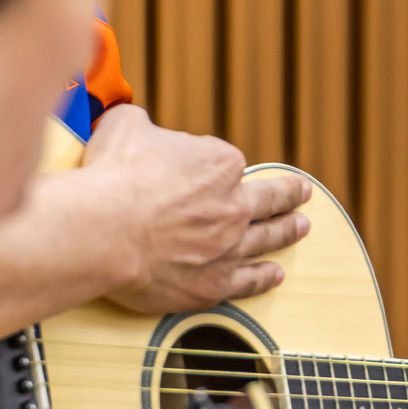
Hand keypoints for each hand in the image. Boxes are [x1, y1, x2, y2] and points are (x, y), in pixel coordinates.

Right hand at [81, 105, 311, 312]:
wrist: (105, 230)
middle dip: (289, 195)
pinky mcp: (213, 284)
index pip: (229, 163)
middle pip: (269, 199)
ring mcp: (228, 247)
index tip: (212, 171)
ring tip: (301, 228)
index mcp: (219, 164)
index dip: (218, 167)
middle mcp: (234, 206)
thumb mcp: (126, 127)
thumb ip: (141, 124)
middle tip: (302, 194)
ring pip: (268, 239)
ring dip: (286, 232)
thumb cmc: (114, 177)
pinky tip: (275, 274)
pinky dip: (264, 277)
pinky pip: (248, 282)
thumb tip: (137, 125)